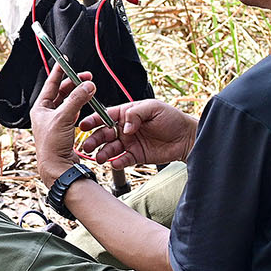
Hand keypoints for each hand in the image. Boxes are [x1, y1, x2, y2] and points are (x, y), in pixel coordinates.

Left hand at [29, 62, 98, 187]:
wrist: (57, 167)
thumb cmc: (52, 145)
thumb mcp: (64, 118)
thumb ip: (77, 99)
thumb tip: (87, 85)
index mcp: (40, 108)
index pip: (50, 84)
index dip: (59, 71)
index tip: (65, 60)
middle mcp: (46, 114)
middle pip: (61, 92)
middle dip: (74, 83)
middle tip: (86, 77)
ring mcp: (55, 121)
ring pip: (68, 101)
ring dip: (78, 94)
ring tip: (88, 89)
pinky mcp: (64, 129)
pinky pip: (73, 112)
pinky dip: (80, 106)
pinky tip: (85, 104)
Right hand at [78, 98, 197, 168]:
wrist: (186, 138)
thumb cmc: (172, 119)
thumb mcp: (153, 108)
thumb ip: (136, 113)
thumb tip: (124, 126)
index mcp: (126, 113)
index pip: (105, 116)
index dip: (93, 120)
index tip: (84, 125)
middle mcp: (125, 128)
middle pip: (104, 134)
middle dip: (94, 140)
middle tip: (87, 146)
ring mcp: (129, 143)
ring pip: (110, 148)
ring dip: (102, 153)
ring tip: (99, 158)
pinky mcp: (136, 156)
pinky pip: (122, 160)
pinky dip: (117, 162)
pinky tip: (115, 163)